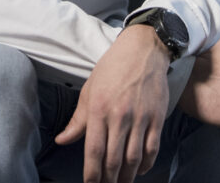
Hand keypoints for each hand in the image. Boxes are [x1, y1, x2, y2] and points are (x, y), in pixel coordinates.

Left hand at [54, 24, 170, 182]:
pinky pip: (152, 148)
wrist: (143, 50)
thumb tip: (61, 140)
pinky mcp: (157, 117)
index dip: (91, 173)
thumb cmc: (112, 68)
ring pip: (133, 158)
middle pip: (114, 159)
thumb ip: (77, 120)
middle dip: (109, 180)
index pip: (93, 150)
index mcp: (98, 109)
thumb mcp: (89, 90)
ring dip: (127, 177)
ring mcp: (140, 117)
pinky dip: (146, 164)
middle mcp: (119, 115)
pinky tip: (139, 170)